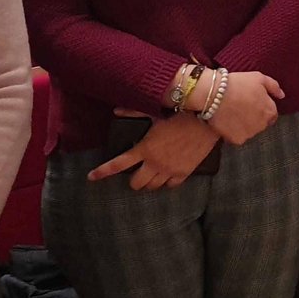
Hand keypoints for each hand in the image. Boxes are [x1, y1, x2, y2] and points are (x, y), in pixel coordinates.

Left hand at [89, 112, 219, 189]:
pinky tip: (165, 176)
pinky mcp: (184, 173)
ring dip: (148, 182)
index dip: (102, 172)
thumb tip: (116, 110)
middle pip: (136, 183)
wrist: (207, 119)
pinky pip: (170, 186)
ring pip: (152, 187)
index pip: (118, 164)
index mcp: (145, 148)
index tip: (91, 177)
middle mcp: (155, 163)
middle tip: (135, 172)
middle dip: (133, 179)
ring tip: (149, 174)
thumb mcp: (155, 111)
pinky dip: (165, 183)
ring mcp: (170, 170)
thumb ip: (133, 112)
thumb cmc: (180, 112)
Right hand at [205, 71, 283, 144]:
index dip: (261, 108)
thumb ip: (274, 87)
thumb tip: (282, 95)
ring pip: (249, 131)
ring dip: (244, 125)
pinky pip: (237, 137)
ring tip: (232, 113)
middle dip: (253, 117)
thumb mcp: (259, 78)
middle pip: (260, 124)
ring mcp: (250, 134)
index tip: (251, 104)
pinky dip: (233, 132)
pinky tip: (227, 121)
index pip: (271, 115)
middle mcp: (263, 125)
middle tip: (240, 107)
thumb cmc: (238, 83)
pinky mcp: (237, 140)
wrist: (215, 94)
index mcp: (270, 111)